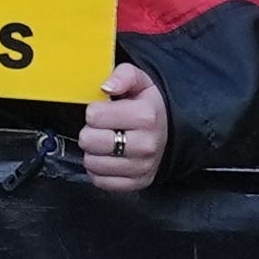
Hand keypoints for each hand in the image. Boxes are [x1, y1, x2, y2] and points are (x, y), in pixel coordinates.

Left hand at [77, 60, 168, 192]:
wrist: (169, 133)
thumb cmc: (148, 107)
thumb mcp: (140, 82)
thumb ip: (123, 75)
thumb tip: (107, 86)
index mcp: (146, 116)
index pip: (94, 115)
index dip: (94, 111)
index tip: (103, 111)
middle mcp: (146, 144)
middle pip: (89, 141)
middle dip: (89, 132)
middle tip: (101, 128)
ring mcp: (142, 167)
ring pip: (92, 163)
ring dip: (92, 152)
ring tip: (104, 143)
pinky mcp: (136, 183)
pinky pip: (100, 181)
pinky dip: (98, 171)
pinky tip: (107, 158)